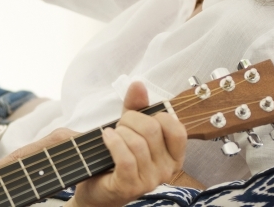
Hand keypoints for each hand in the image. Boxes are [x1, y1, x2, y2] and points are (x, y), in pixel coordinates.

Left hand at [67, 82, 187, 206]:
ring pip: (137, 143)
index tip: (140, 118)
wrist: (97, 189)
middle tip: (119, 126)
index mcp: (174, 156)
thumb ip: (136, 107)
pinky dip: (112, 142)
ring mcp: (150, 181)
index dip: (156, 116)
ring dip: (119, 133)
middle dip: (130, 120)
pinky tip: (106, 138)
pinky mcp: (130, 186)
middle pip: (152, 130)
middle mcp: (167, 170)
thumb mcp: (130, 128)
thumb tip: (138, 84)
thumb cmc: (116, 158)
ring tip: (111, 135)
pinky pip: (125, 158)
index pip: (177, 128)